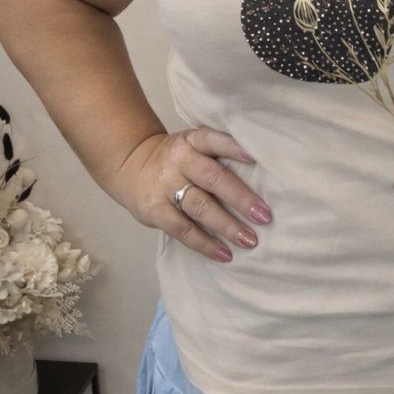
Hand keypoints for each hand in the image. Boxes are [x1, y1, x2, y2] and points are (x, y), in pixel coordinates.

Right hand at [113, 128, 272, 263]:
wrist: (130, 166)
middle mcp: (179, 161)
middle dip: (241, 198)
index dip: (233, 147)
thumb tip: (262, 179)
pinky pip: (183, 230)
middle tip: (264, 216)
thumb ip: (217, 155)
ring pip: (200, 207)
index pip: (213, 140)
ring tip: (249, 240)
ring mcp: (165, 186)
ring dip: (227, 225)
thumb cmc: (177, 160)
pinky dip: (205, 244)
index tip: (254, 158)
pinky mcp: (155, 210)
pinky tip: (225, 254)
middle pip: (213, 178)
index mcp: (192, 141)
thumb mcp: (192, 146)